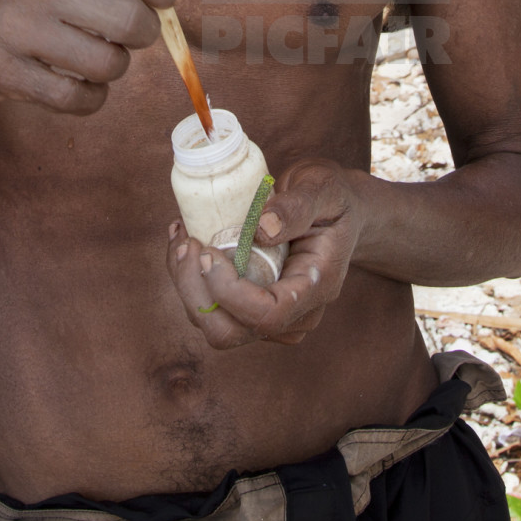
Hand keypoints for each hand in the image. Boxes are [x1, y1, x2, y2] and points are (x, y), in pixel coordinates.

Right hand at [0, 0, 198, 115]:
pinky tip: (81, 82)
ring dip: (115, 66)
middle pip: (130, 21)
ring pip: (108, 65)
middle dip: (144, 32)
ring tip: (98, 53)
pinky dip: (91, 97)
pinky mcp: (1, 73)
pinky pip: (76, 99)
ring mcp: (14, 30)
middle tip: (129, 31)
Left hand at [167, 159, 363, 348]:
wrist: (338, 211)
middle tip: (187, 243)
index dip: (230, 293)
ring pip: (215, 325)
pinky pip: (213, 309)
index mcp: (317, 287)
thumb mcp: (323, 189)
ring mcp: (273, 317)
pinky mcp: (252, 309)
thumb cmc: (332, 198)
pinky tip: (187, 242)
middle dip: (197, 292)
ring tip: (182, 236)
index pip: (268, 315)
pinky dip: (191, 280)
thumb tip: (263, 229)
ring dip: (187, 284)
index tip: (209, 251)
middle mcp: (295, 314)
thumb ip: (298, 206)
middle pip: (231, 332)